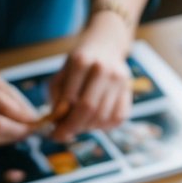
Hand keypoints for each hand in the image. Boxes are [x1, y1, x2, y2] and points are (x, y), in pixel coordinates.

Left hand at [48, 14, 132, 139]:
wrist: (105, 47)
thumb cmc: (79, 65)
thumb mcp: (62, 74)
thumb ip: (56, 98)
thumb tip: (58, 125)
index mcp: (81, 60)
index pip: (70, 99)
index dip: (61, 122)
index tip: (53, 134)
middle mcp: (102, 68)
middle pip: (88, 109)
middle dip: (74, 127)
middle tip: (65, 135)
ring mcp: (118, 80)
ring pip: (102, 117)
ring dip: (88, 127)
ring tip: (79, 124)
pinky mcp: (128, 92)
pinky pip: (116, 120)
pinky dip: (103, 126)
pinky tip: (95, 121)